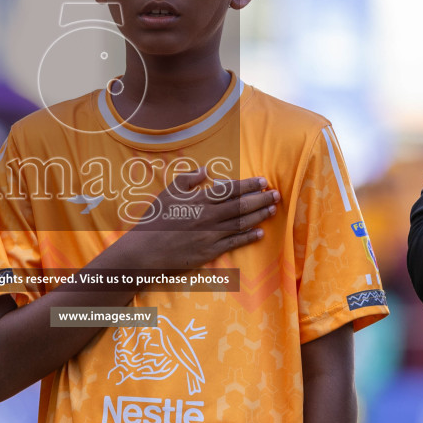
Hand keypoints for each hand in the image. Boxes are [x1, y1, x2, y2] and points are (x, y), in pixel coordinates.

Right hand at [112, 169, 278, 273]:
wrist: (146, 250)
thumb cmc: (155, 220)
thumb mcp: (168, 193)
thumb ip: (187, 179)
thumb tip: (205, 170)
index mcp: (199, 200)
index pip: (230, 189)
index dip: (249, 185)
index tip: (263, 181)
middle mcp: (209, 216)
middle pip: (241, 205)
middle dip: (261, 199)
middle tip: (277, 194)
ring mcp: (211, 235)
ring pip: (241, 223)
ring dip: (259, 216)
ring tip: (272, 210)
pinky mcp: (210, 252)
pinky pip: (234, 243)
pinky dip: (248, 237)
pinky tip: (260, 233)